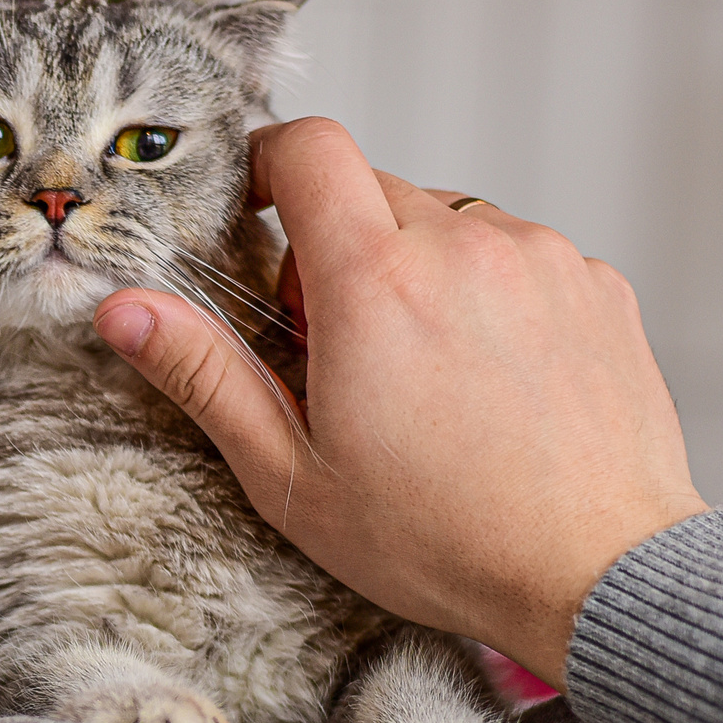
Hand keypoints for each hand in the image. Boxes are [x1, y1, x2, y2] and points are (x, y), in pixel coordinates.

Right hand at [93, 118, 706, 687]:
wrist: (599, 574)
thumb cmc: (444, 543)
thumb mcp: (293, 479)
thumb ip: (207, 377)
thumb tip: (122, 311)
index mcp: (375, 283)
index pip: (309, 148)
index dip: (268, 164)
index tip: (257, 212)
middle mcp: (465, 245)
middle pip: (374, 190)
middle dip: (340, 249)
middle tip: (342, 352)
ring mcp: (542, 259)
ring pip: (450, 222)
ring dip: (420, 272)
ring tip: (427, 379)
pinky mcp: (597, 284)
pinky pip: (519, 256)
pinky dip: (491, 297)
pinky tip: (493, 386)